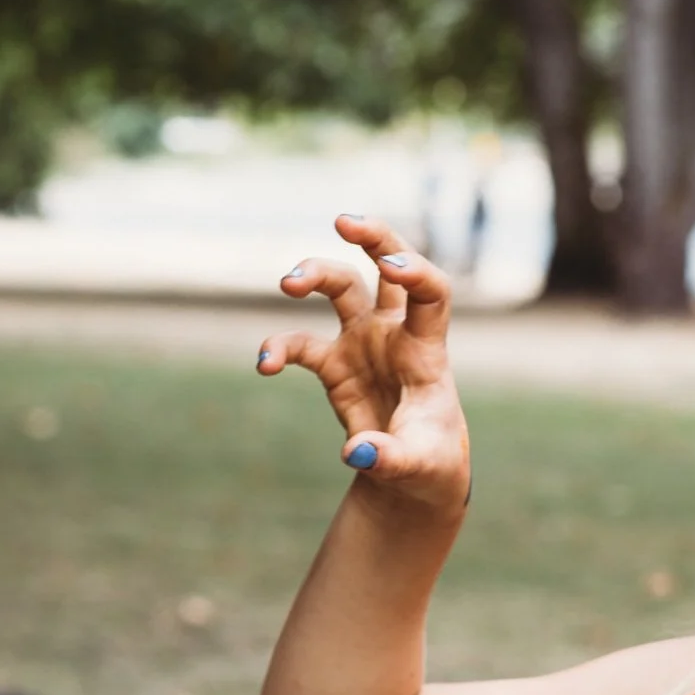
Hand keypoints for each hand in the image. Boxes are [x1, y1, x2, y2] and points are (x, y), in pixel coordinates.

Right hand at [258, 214, 469, 511]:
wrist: (414, 473)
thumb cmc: (430, 462)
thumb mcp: (420, 465)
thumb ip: (391, 457)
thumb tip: (356, 453)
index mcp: (426, 350)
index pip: (431, 295)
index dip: (416, 272)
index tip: (393, 263)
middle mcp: (395, 333)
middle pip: (388, 267)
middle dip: (373, 237)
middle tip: (343, 221)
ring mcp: (364, 342)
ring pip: (341, 287)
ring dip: (315, 273)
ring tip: (287, 283)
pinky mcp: (334, 363)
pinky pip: (298, 342)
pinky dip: (277, 348)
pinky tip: (263, 365)